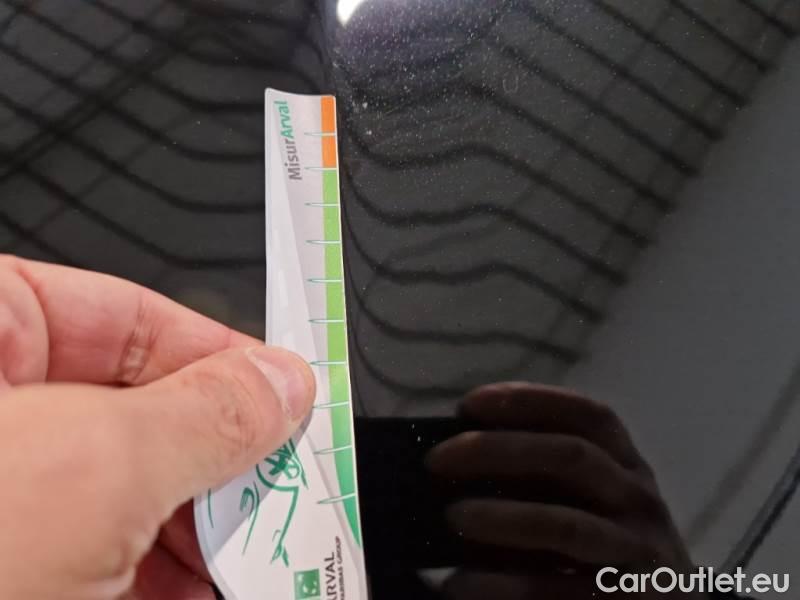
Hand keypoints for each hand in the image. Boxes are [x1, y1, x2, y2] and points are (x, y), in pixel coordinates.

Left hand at [0, 256, 314, 598]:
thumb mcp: (99, 466)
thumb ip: (207, 414)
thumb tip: (279, 384)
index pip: (125, 316)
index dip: (218, 352)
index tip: (284, 394)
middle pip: (139, 407)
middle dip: (217, 453)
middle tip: (283, 481)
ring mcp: (6, 492)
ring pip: (130, 487)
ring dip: (201, 522)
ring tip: (254, 550)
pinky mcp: (20, 561)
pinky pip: (108, 548)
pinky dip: (167, 571)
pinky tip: (204, 586)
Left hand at [426, 382, 704, 599]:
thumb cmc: (601, 554)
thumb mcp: (585, 505)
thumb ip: (536, 480)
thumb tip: (458, 460)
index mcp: (626, 466)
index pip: (586, 416)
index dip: (529, 401)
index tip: (470, 404)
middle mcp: (639, 500)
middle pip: (571, 456)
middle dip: (497, 450)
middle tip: (437, 459)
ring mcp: (638, 553)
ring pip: (565, 524)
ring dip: (502, 517)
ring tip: (452, 516)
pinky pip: (557, 591)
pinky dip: (502, 587)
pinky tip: (460, 584)